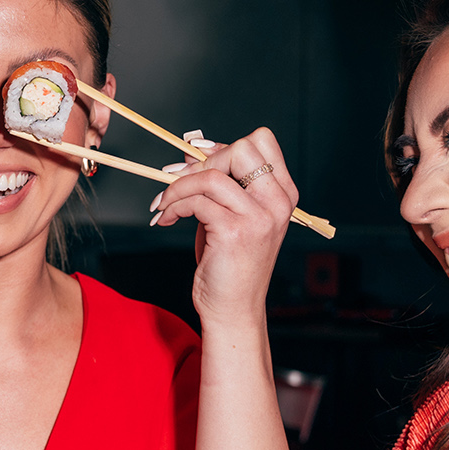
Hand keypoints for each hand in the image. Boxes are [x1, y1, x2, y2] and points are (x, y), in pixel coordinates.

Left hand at [148, 127, 297, 327]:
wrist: (233, 308)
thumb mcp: (230, 215)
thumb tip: (190, 152)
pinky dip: (174, 205)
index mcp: (283, 195)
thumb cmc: (229, 263)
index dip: (224, 145)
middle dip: (203, 161)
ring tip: (165, 204)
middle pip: (242, 148)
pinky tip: (166, 218)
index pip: (262, 141)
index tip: (199, 163)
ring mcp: (259, 217)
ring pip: (212, 175)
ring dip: (178, 186)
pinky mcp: (235, 231)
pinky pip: (196, 200)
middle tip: (181, 182)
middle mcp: (278, 203)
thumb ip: (219, 184)